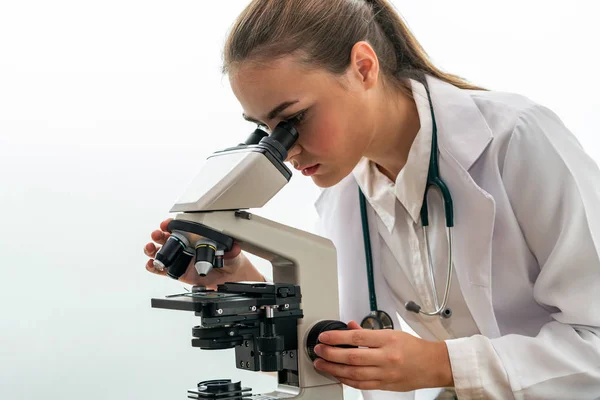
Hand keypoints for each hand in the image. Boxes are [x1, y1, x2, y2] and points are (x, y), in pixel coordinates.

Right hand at [143, 218, 261, 288]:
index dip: (171, 224)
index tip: (167, 223)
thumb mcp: (232, 252)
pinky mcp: (178, 272)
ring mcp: (180, 259)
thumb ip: (232, 250)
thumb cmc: (229, 258)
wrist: (229, 276)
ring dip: (152, 249)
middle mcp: (185, 246)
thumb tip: (234, 247)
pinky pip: (162, 269)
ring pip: (161, 252)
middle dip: (159, 234)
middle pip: (166, 238)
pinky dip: (154, 266)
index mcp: (195, 237)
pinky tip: (151, 264)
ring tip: (150, 248)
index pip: (180, 227)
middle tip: (157, 234)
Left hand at [312, 321, 453, 391]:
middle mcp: (386, 357)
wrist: (432, 365)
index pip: (356, 338)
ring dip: (334, 369)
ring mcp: (385, 374)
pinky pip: (361, 384)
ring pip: (353, 373)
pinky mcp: (385, 385)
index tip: (324, 337)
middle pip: (352, 357)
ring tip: (322, 364)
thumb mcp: (392, 332)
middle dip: (330, 354)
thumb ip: (368, 331)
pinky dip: (346, 380)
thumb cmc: (414, 348)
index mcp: (387, 340)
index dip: (337, 338)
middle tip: (319, 350)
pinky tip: (337, 375)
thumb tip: (350, 328)